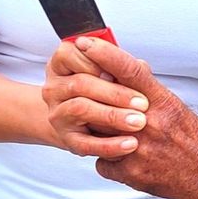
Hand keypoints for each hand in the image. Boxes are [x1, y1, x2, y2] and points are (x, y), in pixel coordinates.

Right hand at [43, 39, 149, 157]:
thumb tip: (139, 66)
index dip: (97, 60)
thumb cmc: (104, 88)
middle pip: (81, 84)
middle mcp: (55, 87)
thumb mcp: (111, 70)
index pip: (71, 53)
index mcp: (63, 63)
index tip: (118, 70)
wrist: (89, 120)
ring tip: (138, 122)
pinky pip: (86, 143)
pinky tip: (129, 144)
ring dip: (113, 116)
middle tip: (142, 103)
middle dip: (115, 93)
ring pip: (81, 109)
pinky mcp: (66, 139)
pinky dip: (110, 145)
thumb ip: (122, 63)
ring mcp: (57, 113)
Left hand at [71, 36, 197, 198]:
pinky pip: (103, 162)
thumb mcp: (176, 107)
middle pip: (105, 101)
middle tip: (76, 86)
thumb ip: (151, 91)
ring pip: (98, 133)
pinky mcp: (132, 174)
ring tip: (107, 132)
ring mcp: (139, 150)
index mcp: (163, 102)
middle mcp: (150, 123)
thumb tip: (133, 68)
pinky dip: (109, 160)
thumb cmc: (196, 140)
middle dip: (90, 94)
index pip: (130, 71)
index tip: (85, 43)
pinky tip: (121, 159)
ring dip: (98, 131)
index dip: (105, 54)